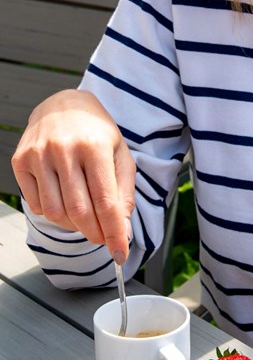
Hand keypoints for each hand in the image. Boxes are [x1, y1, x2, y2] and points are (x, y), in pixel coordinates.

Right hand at [11, 89, 135, 262]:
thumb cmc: (96, 133)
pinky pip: (37, 204)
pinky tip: (64, 198)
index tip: (120, 254)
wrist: (63, 105)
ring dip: (74, 225)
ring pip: (56, 212)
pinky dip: (54, 212)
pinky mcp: (20, 161)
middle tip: (103, 238)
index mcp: (94, 146)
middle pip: (79, 211)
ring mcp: (39, 155)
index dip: (113, 233)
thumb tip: (122, 232)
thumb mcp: (120, 155)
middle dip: (95, 233)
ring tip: (85, 216)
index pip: (105, 201)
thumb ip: (124, 193)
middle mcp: (64, 149)